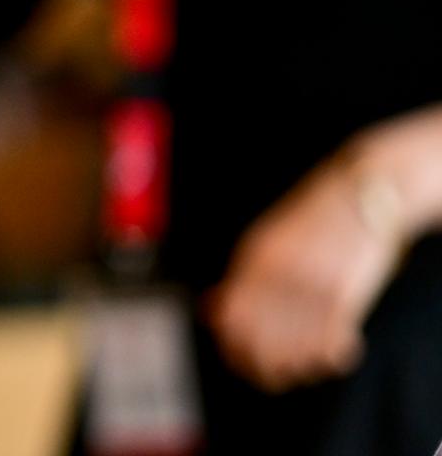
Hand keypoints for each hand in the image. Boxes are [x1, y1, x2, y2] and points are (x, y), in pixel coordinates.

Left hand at [205, 159, 403, 392]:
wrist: (357, 192)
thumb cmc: (307, 222)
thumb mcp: (265, 242)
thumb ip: (239, 279)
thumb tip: (211, 315)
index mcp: (253, 260)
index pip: (231, 321)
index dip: (233, 350)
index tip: (240, 360)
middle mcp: (279, 275)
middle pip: (261, 342)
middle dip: (264, 368)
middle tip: (273, 375)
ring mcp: (313, 284)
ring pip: (296, 350)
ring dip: (299, 366)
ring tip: (303, 366)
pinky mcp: (347, 293)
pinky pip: (333, 343)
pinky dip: (332, 355)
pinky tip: (335, 352)